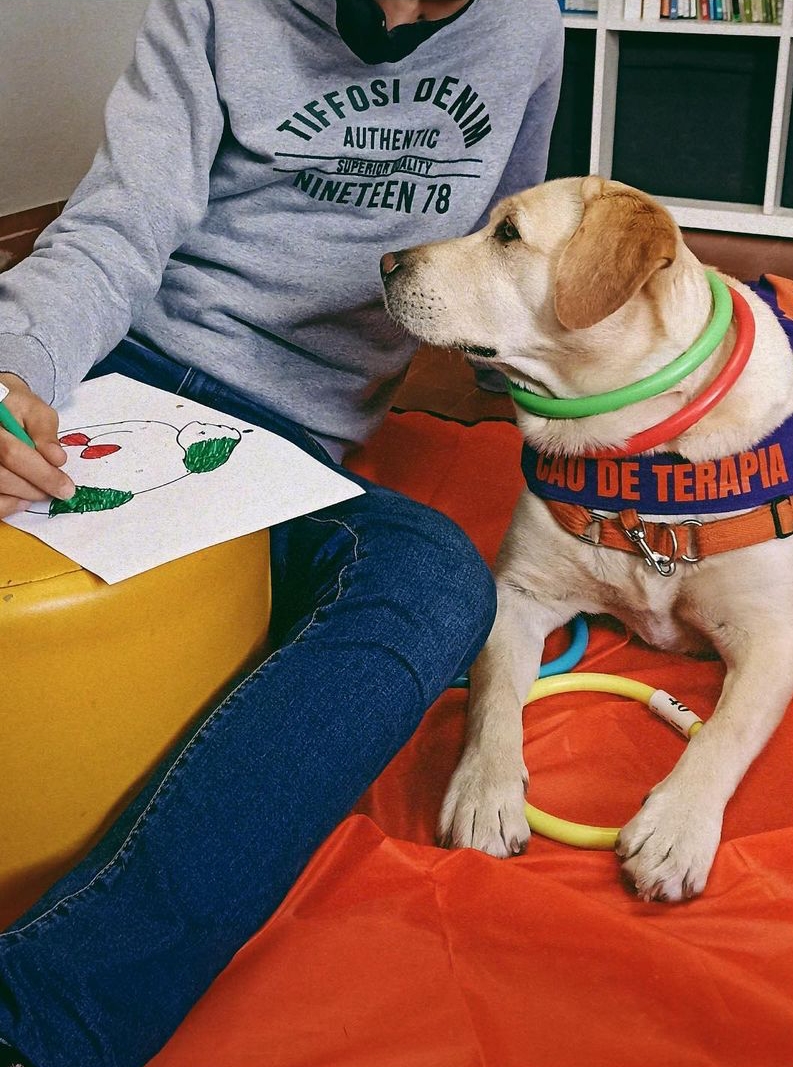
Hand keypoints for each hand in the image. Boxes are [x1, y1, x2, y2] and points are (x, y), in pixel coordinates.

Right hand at [0, 372, 74, 517]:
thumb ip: (46, 433)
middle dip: (34, 488)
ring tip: (40, 490)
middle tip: (57, 489)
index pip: (12, 454)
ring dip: (22, 497)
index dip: (42, 474)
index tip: (66, 487)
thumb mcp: (35, 411)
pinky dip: (8, 505)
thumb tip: (57, 459)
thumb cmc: (15, 408)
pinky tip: (22, 499)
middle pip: (1, 476)